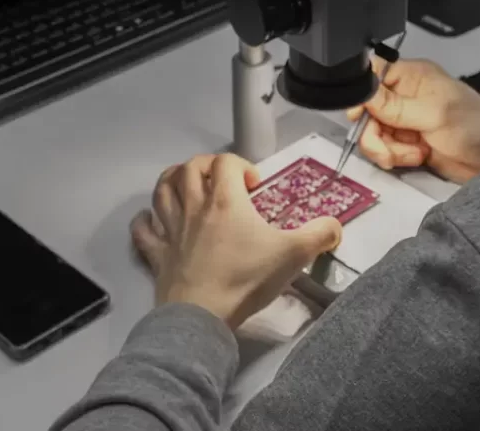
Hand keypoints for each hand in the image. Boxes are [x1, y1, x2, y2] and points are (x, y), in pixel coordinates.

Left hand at [132, 154, 342, 328]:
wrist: (202, 316)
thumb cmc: (245, 280)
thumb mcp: (293, 255)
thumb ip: (320, 235)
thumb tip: (336, 226)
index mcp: (225, 200)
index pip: (226, 162)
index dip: (240, 165)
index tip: (254, 185)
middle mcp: (194, 206)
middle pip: (190, 168)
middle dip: (206, 165)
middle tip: (221, 179)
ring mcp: (171, 229)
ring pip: (162, 190)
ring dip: (172, 180)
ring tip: (185, 184)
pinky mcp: (157, 253)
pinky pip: (142, 229)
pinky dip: (144, 220)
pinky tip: (151, 219)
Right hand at [348, 59, 479, 183]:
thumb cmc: (477, 126)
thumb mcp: (433, 113)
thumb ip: (395, 106)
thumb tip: (363, 94)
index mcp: (412, 76)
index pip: (373, 75)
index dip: (362, 96)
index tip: (362, 116)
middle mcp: (405, 96)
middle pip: (368, 110)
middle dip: (375, 133)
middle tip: (389, 146)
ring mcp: (406, 121)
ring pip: (374, 134)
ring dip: (388, 148)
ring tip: (413, 152)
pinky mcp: (409, 143)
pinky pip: (386, 150)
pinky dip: (397, 157)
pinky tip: (417, 157)